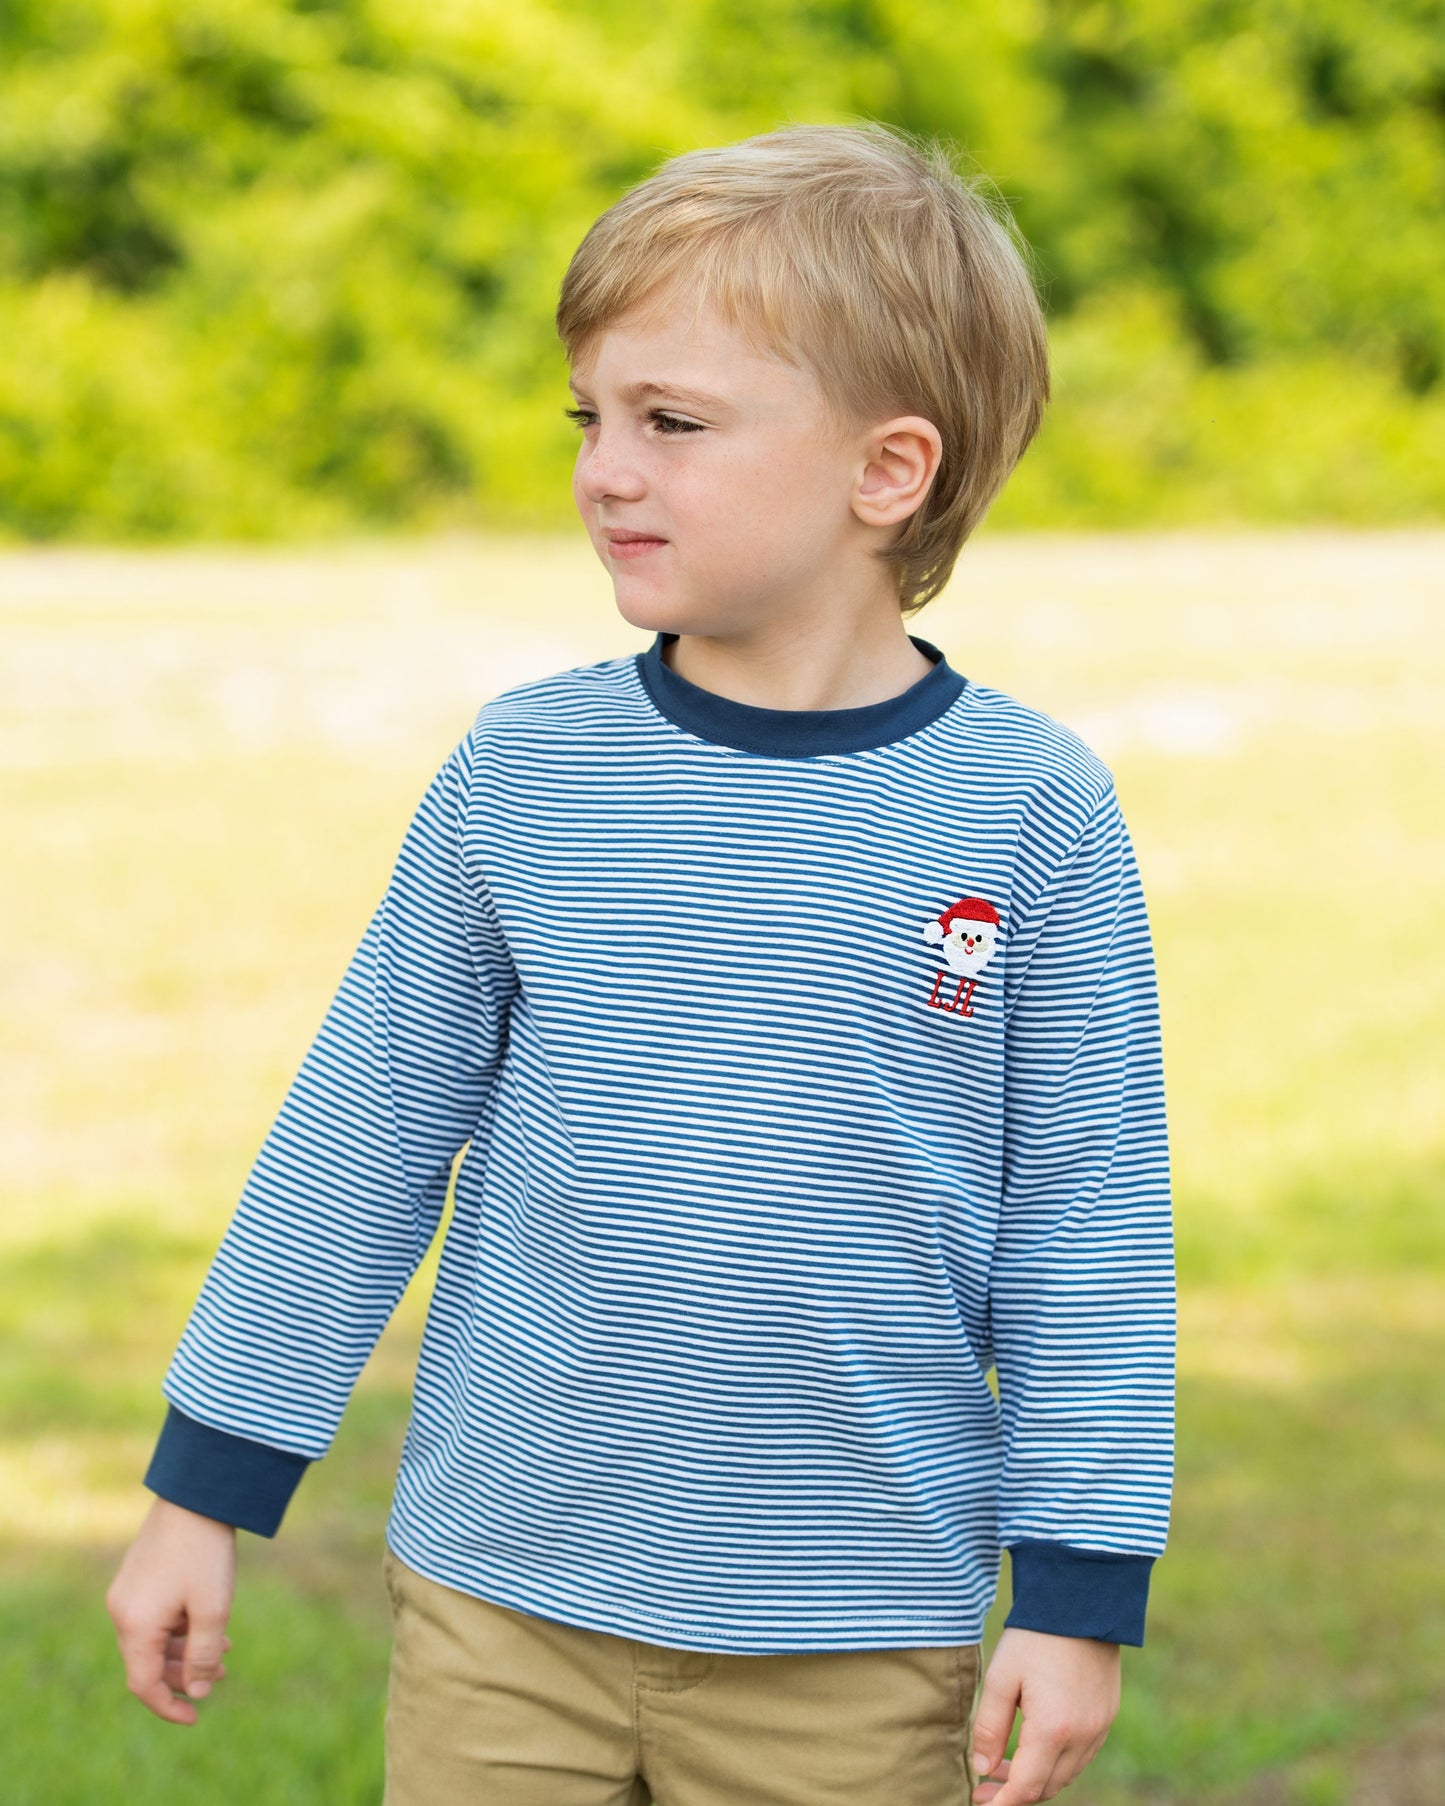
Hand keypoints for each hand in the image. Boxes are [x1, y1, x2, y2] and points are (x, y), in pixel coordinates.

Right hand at [106, 1494, 237, 1724]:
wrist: (195, 1493)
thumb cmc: (204, 1552)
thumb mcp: (212, 1608)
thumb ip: (205, 1655)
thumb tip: (200, 1692)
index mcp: (134, 1625)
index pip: (143, 1685)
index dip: (168, 1706)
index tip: (196, 1717)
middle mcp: (122, 1611)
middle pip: (147, 1663)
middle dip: (183, 1675)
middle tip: (223, 1675)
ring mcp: (127, 1592)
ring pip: (152, 1639)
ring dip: (184, 1651)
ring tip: (225, 1651)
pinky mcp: (137, 1576)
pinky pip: (154, 1617)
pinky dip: (179, 1628)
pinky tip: (209, 1622)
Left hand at [970, 1626, 1120, 1802]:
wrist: (1082, 1601)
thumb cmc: (1036, 1637)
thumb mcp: (1002, 1677)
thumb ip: (989, 1727)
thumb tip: (982, 1768)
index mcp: (1054, 1731)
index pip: (1027, 1789)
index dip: (1002, 1803)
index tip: (979, 1800)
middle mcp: (1083, 1738)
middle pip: (1047, 1787)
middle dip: (1015, 1791)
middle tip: (985, 1782)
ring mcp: (1099, 1728)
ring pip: (1066, 1774)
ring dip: (1036, 1777)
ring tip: (1005, 1763)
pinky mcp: (1106, 1715)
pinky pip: (1081, 1755)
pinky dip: (1057, 1761)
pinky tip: (1035, 1745)